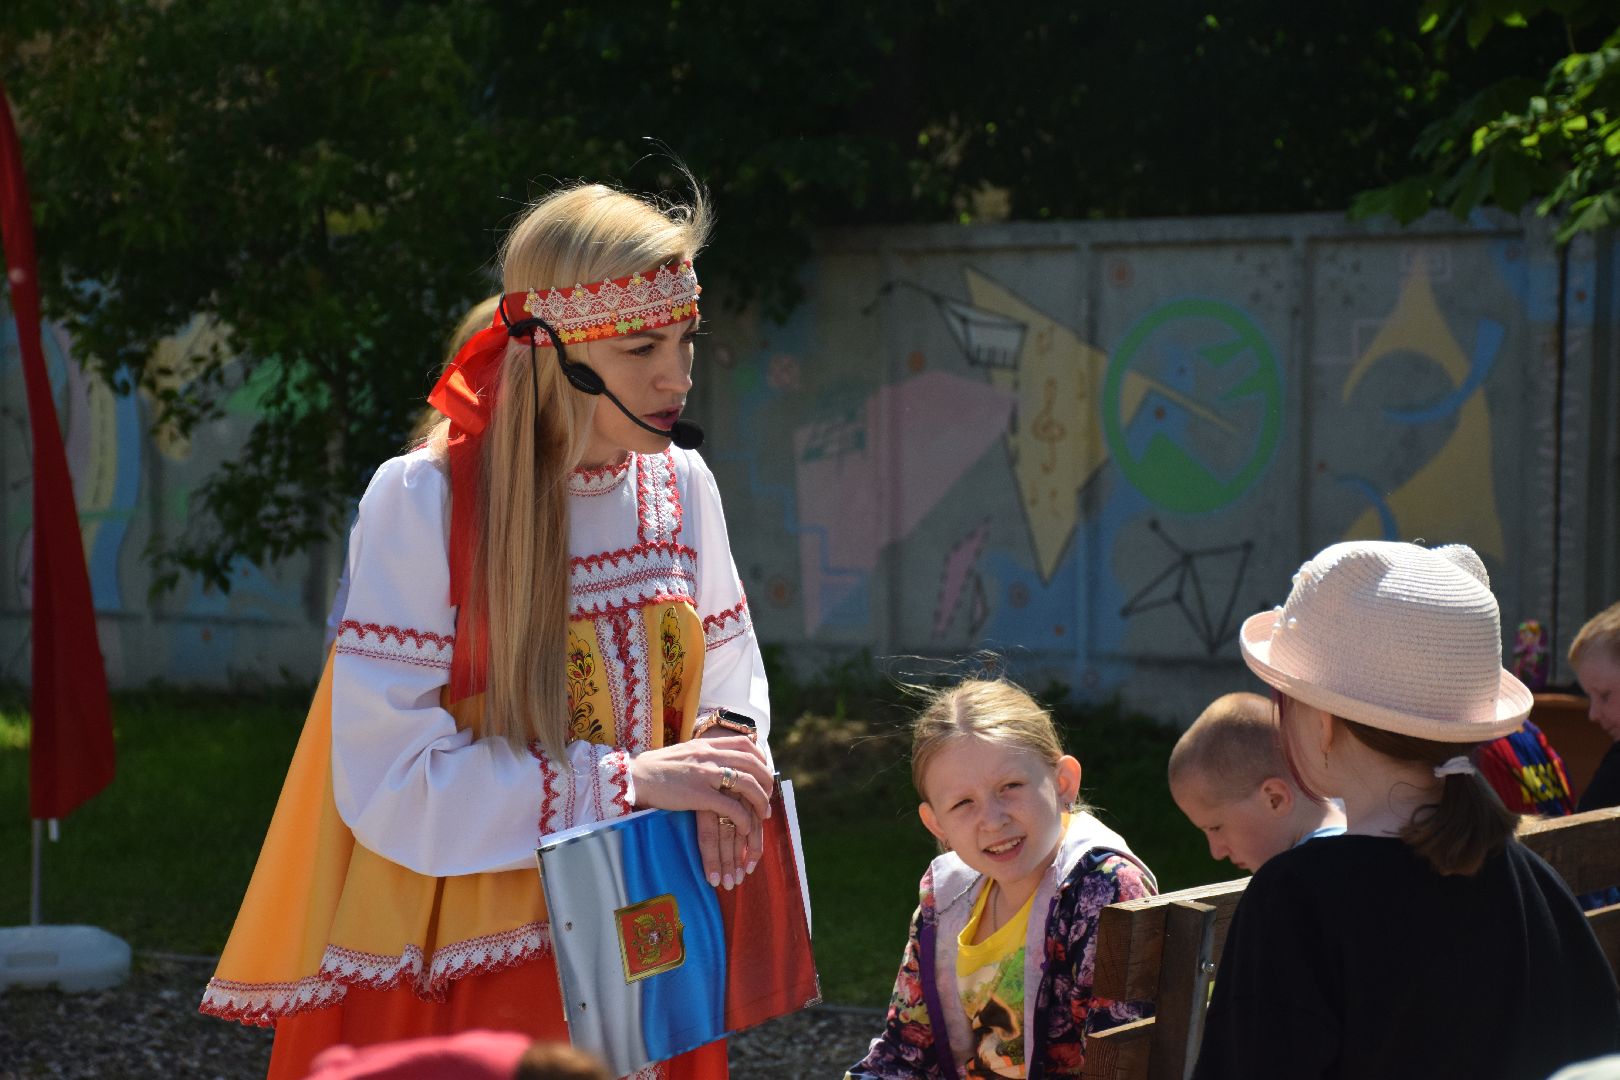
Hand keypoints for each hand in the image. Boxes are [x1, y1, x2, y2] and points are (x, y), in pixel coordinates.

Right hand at [629, 734, 772, 888]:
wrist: (634, 777)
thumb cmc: (655, 768)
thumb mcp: (684, 752)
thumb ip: (702, 754)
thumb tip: (716, 761)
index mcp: (706, 743)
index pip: (745, 744)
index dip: (761, 758)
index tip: (764, 772)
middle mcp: (710, 754)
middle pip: (753, 763)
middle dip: (766, 781)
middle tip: (769, 796)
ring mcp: (705, 773)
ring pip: (748, 784)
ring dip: (761, 801)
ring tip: (764, 814)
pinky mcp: (699, 795)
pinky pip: (732, 807)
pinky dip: (744, 818)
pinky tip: (746, 827)